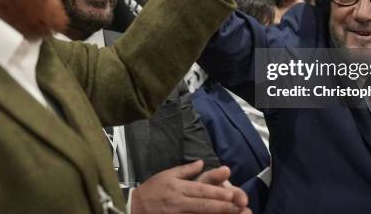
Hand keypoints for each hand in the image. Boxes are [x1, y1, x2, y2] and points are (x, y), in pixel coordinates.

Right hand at [131, 161, 248, 213]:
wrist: (134, 208)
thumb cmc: (151, 190)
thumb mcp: (167, 175)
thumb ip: (186, 170)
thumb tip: (202, 162)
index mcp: (178, 188)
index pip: (200, 190)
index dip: (216, 193)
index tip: (231, 194)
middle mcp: (178, 202)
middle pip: (202, 205)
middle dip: (220, 206)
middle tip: (237, 206)